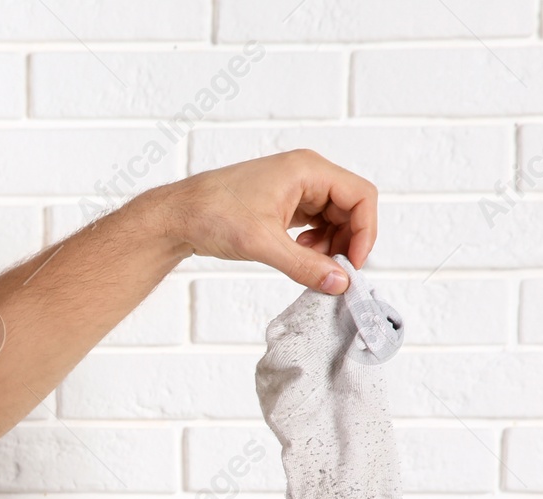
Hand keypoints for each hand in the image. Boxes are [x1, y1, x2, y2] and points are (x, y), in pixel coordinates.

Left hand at [154, 148, 377, 294]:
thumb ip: (305, 265)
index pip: (361, 196)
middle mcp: (306, 173)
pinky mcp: (283, 203)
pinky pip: (315, 222)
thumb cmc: (213, 215)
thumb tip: (340, 283)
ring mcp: (295, 188)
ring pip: (333, 217)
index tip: (354, 263)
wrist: (177, 216)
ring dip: (330, 244)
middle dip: (346, 241)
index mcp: (308, 169)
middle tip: (334, 271)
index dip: (365, 231)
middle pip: (350, 207)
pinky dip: (314, 242)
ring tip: (311, 264)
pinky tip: (300, 255)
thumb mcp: (263, 244)